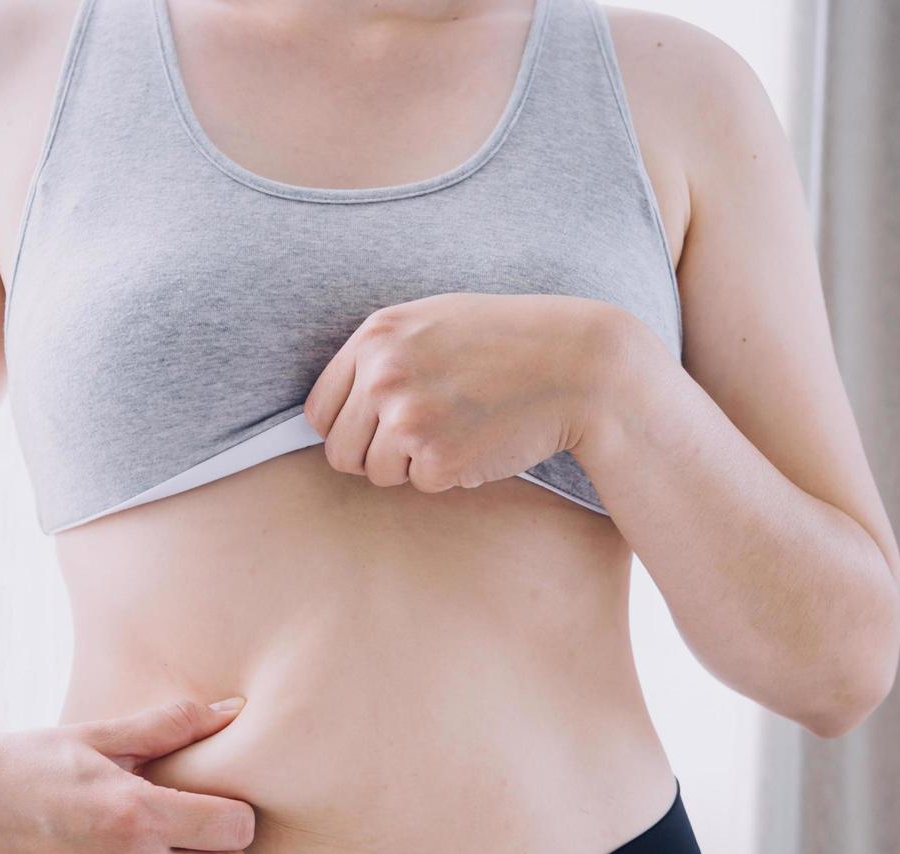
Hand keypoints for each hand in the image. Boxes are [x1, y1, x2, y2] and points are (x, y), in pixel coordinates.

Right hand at [0, 698, 256, 853]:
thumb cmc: (30, 762)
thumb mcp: (99, 736)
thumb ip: (172, 725)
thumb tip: (234, 708)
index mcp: (135, 817)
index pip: (237, 829)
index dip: (234, 811)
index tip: (214, 800)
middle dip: (223, 846)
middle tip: (194, 823)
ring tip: (163, 845)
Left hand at [303, 293, 667, 492]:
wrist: (578, 365)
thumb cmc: (512, 341)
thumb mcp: (436, 321)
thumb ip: (384, 353)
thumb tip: (344, 404)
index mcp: (377, 336)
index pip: (321, 410)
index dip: (350, 428)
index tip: (380, 429)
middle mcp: (383, 375)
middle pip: (340, 452)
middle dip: (375, 456)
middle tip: (423, 441)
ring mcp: (409, 418)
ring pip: (379, 474)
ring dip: (414, 466)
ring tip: (461, 431)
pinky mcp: (440, 458)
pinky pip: (423, 485)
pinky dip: (451, 473)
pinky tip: (484, 440)